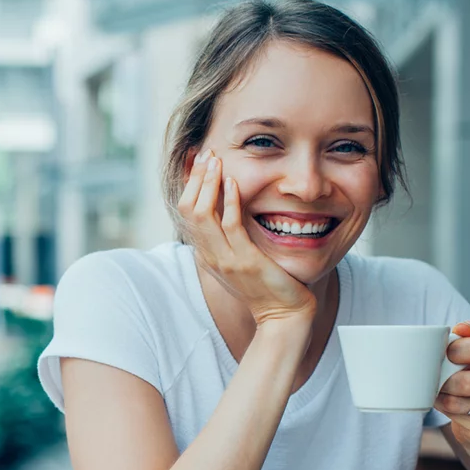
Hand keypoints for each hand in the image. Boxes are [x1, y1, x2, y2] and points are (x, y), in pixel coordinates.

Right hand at [176, 149, 316, 325]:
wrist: (283, 316)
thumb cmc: (268, 285)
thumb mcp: (240, 258)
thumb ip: (230, 236)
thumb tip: (228, 206)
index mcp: (206, 254)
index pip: (186, 212)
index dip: (190, 184)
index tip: (200, 162)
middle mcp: (209, 256)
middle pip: (188, 209)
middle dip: (196, 178)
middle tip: (207, 154)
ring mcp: (225, 259)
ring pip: (202, 214)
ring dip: (208, 183)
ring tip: (216, 161)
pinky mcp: (245, 261)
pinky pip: (230, 226)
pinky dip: (229, 201)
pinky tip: (234, 183)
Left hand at [433, 322, 469, 446]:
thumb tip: (461, 328)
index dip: (455, 349)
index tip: (445, 352)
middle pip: (467, 381)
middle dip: (444, 377)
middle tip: (436, 374)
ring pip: (456, 401)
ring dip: (440, 394)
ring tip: (439, 387)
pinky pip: (456, 417)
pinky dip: (444, 408)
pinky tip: (446, 402)